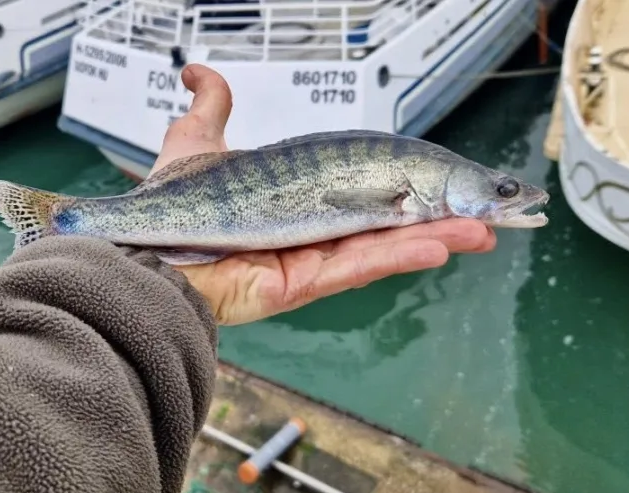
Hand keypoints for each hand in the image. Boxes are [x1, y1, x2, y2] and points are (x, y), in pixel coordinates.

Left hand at [154, 64, 496, 325]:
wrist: (142, 248)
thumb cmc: (169, 204)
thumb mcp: (194, 142)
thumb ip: (210, 109)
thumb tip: (199, 72)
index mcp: (296, 201)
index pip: (363, 189)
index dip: (405, 184)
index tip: (445, 178)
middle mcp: (307, 233)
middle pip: (385, 223)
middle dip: (437, 218)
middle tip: (486, 214)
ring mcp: (306, 261)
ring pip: (382, 246)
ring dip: (435, 238)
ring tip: (484, 231)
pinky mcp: (299, 284)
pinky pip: (357, 266)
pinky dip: (399, 255)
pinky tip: (440, 244)